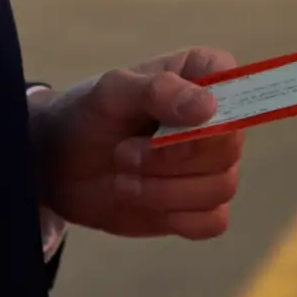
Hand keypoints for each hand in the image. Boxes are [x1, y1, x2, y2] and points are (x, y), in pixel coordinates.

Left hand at [31, 49, 245, 240]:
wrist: (60, 165)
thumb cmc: (88, 115)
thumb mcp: (111, 92)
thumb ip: (157, 91)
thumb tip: (208, 108)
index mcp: (204, 76)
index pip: (237, 86)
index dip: (211, 111)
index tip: (167, 122)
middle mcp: (217, 120)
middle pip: (228, 146)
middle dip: (169, 158)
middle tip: (123, 153)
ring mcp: (210, 165)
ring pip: (222, 186)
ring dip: (164, 190)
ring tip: (123, 179)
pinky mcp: (199, 205)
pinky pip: (214, 221)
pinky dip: (176, 217)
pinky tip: (142, 200)